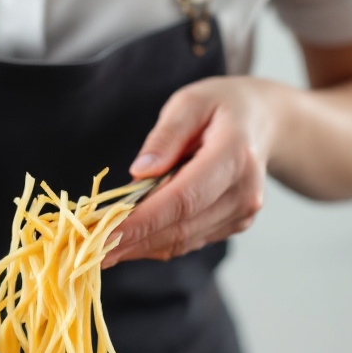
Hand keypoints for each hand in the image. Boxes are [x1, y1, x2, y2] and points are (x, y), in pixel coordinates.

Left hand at [103, 76, 279, 266]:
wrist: (264, 122)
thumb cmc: (221, 106)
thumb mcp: (190, 103)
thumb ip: (165, 136)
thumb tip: (139, 171)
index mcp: (235, 156)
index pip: (183, 199)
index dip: (142, 222)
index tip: (103, 235)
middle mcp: (244, 192)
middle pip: (181, 226)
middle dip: (132, 240)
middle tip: (88, 249)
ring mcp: (242, 213)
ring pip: (182, 240)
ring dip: (140, 247)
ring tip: (99, 249)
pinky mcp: (235, 225)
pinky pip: (189, 240)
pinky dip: (156, 243)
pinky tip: (127, 242)